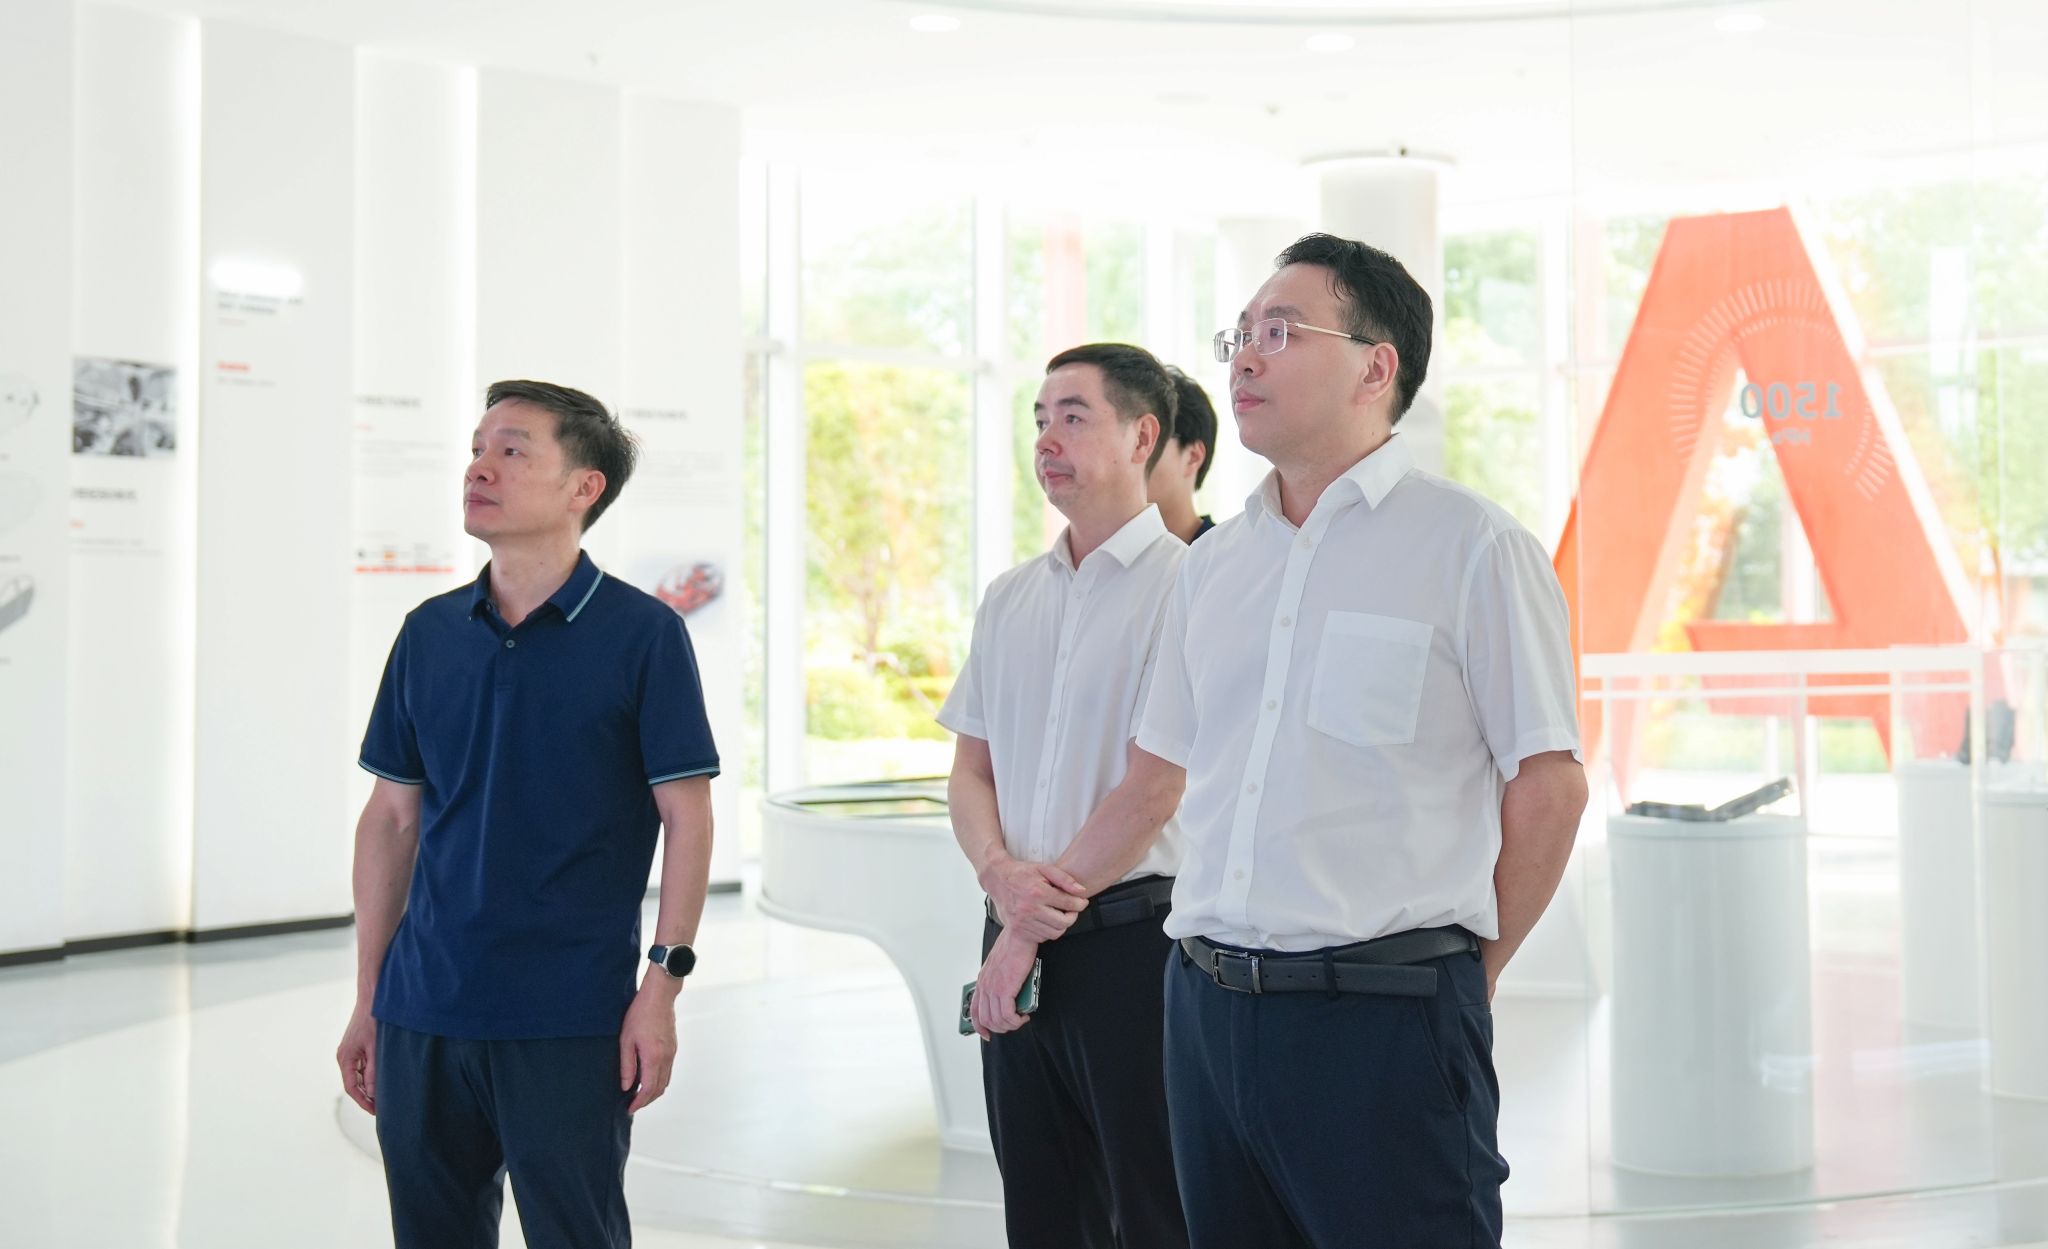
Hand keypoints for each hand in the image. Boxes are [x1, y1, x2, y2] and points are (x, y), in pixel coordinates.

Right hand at [335, 1003, 377, 1114]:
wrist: (372, 997)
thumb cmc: (373, 1019)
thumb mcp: (375, 1047)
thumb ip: (374, 1070)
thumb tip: (372, 1092)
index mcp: (345, 1058)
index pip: (352, 1087)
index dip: (363, 1101)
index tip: (375, 1111)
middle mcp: (345, 1057)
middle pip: (354, 1083)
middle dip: (367, 1096)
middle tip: (382, 1108)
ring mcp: (350, 1052)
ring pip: (359, 1076)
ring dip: (369, 1086)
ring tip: (384, 1097)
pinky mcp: (357, 1047)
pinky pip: (362, 1066)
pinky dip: (370, 1075)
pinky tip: (382, 1080)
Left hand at [619, 980, 679, 1113]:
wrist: (659, 996)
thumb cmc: (640, 1014)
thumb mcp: (626, 1040)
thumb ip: (627, 1065)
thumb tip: (626, 1086)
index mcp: (653, 1057)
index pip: (648, 1089)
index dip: (639, 1102)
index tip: (630, 1109)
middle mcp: (666, 1058)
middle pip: (660, 1089)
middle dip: (647, 1100)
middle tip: (633, 1104)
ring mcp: (672, 1053)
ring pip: (666, 1081)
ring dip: (654, 1092)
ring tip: (639, 1094)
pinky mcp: (673, 1048)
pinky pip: (668, 1071)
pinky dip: (659, 1081)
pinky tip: (648, 1078)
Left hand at [971, 927, 1040, 1040]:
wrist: (1020, 934)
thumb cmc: (1014, 946)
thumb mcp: (1000, 966)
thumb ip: (1000, 982)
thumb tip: (1009, 998)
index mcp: (982, 980)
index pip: (974, 1011)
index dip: (979, 1026)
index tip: (987, 1034)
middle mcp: (984, 986)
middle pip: (986, 1020)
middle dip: (1000, 1028)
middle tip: (1013, 1023)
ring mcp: (993, 988)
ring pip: (997, 1020)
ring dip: (1010, 1025)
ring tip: (1021, 1019)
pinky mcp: (1005, 989)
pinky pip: (1007, 1015)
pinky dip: (1016, 1020)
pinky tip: (1024, 1016)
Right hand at [978, 854, 1087, 942]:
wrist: (997, 879)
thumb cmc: (1021, 873)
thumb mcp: (1044, 868)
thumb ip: (1064, 878)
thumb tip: (1081, 891)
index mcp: (1037, 892)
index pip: (1068, 903)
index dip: (1080, 903)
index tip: (1082, 902)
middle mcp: (1029, 909)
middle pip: (1063, 922)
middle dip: (1073, 916)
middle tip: (1073, 910)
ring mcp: (1022, 921)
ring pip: (1054, 933)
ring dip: (1061, 925)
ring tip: (1060, 914)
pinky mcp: (1018, 929)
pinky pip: (1042, 937)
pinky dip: (1049, 931)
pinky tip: (1047, 920)